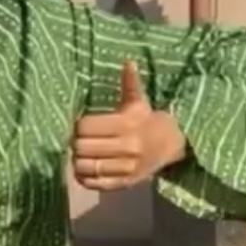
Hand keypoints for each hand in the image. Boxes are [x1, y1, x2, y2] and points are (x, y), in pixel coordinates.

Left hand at [72, 61, 186, 191]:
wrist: (170, 146)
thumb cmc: (146, 120)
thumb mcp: (138, 101)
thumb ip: (130, 83)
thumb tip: (128, 61)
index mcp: (126, 124)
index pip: (85, 127)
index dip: (78, 125)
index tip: (79, 124)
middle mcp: (126, 147)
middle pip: (82, 147)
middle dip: (75, 143)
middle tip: (77, 140)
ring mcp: (124, 168)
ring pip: (85, 167)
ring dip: (77, 160)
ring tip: (80, 153)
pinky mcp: (122, 183)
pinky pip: (94, 184)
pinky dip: (83, 177)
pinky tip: (83, 168)